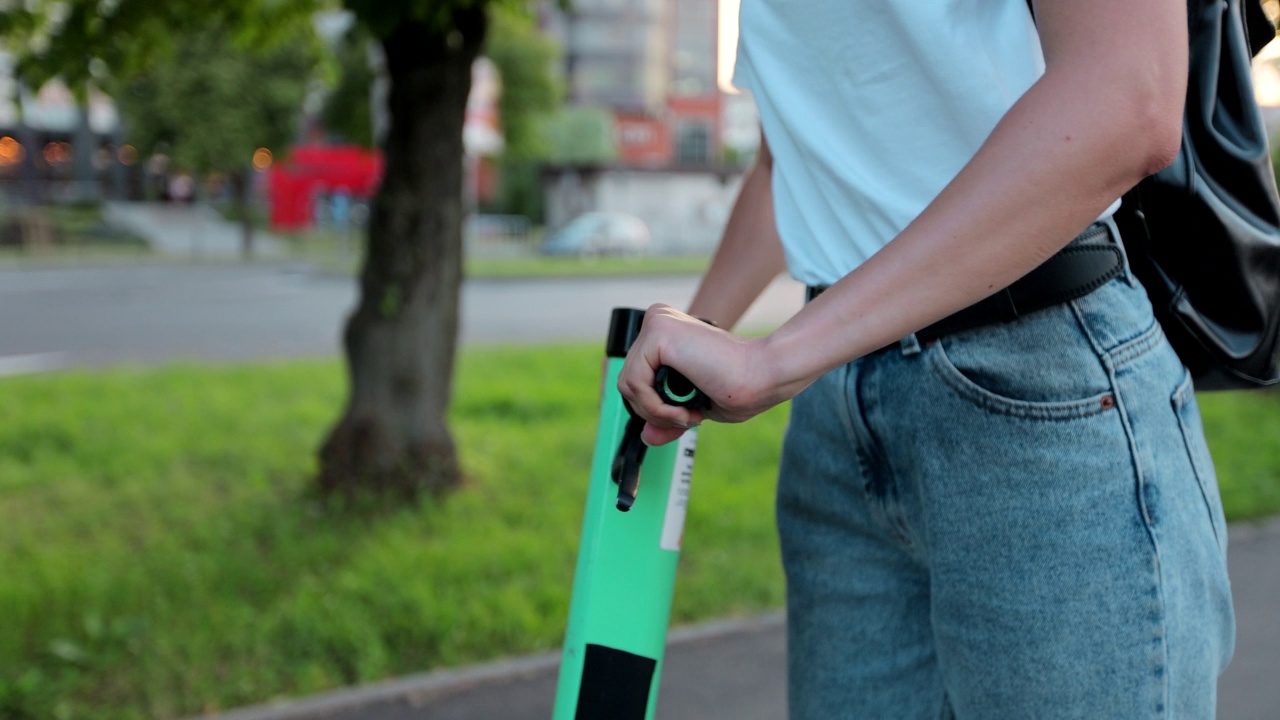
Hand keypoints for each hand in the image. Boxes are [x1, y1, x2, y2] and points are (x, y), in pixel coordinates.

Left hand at [617, 304, 797, 445]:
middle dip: (655, 411)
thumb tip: (644, 436)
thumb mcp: (692, 407)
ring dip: (657, 412)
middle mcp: (659, 320)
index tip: (684, 415)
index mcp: (666, 332)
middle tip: (689, 417)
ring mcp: (657, 322)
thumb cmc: (738, 387)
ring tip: (689, 414)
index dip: (654, 406)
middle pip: (628, 381)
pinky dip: (657, 407)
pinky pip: (635, 383)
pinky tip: (684, 408)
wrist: (762, 375)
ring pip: (629, 384)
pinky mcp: (658, 331)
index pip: (636, 377)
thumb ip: (665, 416)